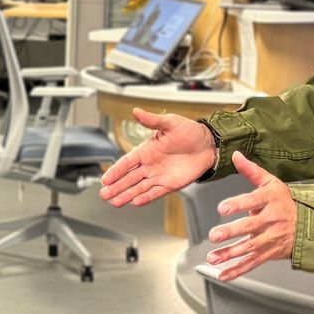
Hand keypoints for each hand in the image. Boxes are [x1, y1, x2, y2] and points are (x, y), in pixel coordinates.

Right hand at [100, 109, 216, 206]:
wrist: (209, 144)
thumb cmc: (190, 132)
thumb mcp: (170, 123)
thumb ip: (152, 120)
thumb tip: (136, 111)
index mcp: (147, 150)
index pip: (127, 162)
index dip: (116, 171)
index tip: (105, 179)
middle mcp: (150, 164)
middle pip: (129, 178)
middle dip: (116, 186)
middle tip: (104, 194)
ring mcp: (159, 175)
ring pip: (139, 187)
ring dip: (126, 194)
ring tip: (114, 202)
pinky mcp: (170, 184)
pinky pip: (155, 192)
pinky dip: (145, 198)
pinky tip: (135, 202)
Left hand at [206, 153, 296, 280]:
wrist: (310, 225)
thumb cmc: (287, 203)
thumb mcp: (272, 183)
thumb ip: (251, 171)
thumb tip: (235, 156)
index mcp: (270, 201)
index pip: (253, 201)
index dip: (238, 204)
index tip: (223, 207)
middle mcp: (270, 221)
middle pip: (249, 227)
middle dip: (231, 232)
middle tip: (214, 235)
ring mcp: (270, 239)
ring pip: (249, 248)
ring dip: (229, 254)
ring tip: (213, 257)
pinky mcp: (269, 253)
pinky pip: (252, 263)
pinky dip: (237, 271)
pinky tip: (224, 274)